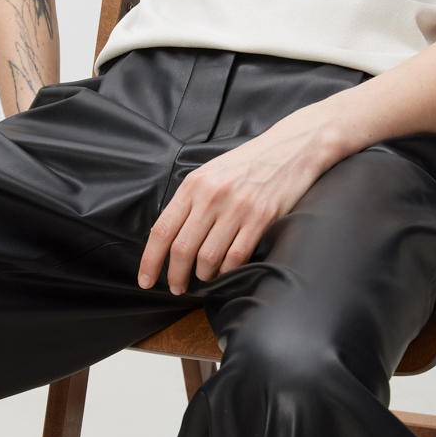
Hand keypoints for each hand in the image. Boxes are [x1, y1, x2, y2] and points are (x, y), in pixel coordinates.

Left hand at [137, 107, 341, 293]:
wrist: (290, 149)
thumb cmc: (247, 164)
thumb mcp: (210, 173)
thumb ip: (189, 200)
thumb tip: (169, 235)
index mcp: (193, 185)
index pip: (162, 230)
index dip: (150, 261)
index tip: (145, 280)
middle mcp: (211, 196)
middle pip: (182, 249)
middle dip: (175, 276)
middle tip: (176, 287)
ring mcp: (237, 207)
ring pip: (208, 257)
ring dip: (203, 275)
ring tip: (203, 278)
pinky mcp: (261, 218)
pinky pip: (236, 256)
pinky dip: (227, 271)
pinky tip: (225, 272)